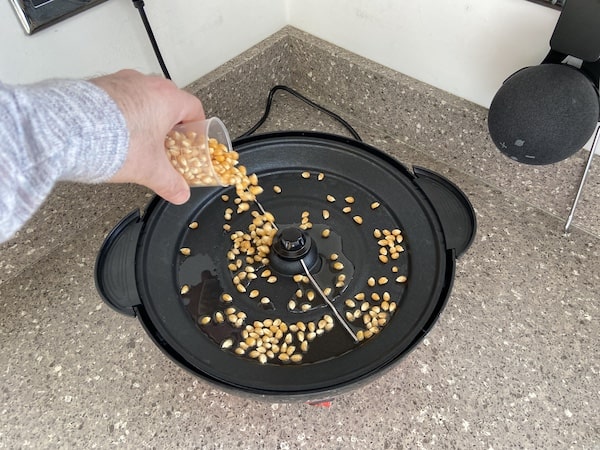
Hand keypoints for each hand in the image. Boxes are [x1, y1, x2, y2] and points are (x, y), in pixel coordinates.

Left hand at [91, 69, 204, 203]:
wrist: (70, 129)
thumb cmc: (114, 140)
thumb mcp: (150, 170)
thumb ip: (170, 183)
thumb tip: (179, 193)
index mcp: (167, 99)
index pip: (193, 107)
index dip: (196, 125)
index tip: (192, 136)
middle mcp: (145, 84)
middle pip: (168, 101)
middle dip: (168, 122)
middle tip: (165, 142)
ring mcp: (120, 81)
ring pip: (141, 97)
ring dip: (143, 116)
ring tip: (137, 139)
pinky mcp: (98, 85)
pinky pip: (117, 97)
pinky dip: (120, 112)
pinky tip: (114, 133)